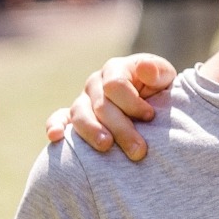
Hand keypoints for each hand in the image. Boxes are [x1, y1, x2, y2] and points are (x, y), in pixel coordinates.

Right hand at [43, 54, 175, 159]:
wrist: (149, 102)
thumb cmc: (157, 88)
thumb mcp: (164, 77)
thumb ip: (157, 72)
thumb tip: (143, 68)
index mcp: (115, 69)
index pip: (116, 85)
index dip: (133, 102)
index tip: (150, 116)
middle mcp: (95, 83)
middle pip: (102, 106)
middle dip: (121, 129)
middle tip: (138, 151)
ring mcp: (82, 100)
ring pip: (80, 115)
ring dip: (92, 131)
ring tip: (106, 146)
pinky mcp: (73, 117)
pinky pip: (58, 118)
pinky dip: (55, 126)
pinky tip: (56, 136)